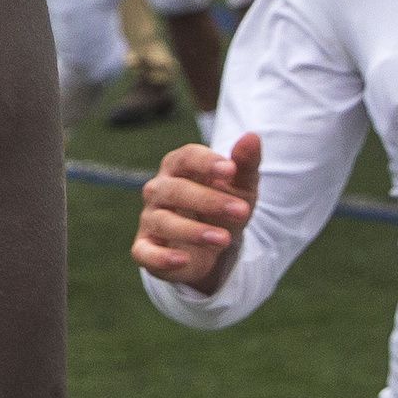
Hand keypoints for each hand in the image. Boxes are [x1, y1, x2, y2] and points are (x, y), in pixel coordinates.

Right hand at [130, 134, 261, 293]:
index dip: (206, 162)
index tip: (231, 170)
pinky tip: (183, 260)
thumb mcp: (241, 187)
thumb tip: (252, 137)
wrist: (213, 244)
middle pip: (174, 190)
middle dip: (208, 200)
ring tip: (224, 239)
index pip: (185, 157)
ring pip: (162, 221)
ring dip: (193, 231)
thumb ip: (245, 164)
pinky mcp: (145, 248)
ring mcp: (150, 219)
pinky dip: (160, 257)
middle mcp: (159, 190)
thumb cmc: (223, 206)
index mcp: (179, 168)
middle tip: (242, 212)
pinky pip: (144, 252)